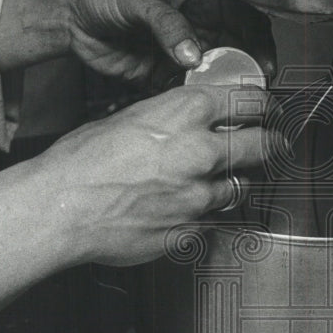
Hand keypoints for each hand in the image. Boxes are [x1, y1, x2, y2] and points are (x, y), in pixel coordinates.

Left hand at [0, 0, 274, 82]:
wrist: (70, 17)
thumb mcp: (139, 0)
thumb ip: (168, 25)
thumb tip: (194, 54)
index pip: (244, 18)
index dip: (259, 42)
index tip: (264, 66)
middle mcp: (198, 26)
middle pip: (237, 51)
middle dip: (245, 72)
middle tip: (252, 93)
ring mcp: (183, 53)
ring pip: (216, 75)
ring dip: (223, 91)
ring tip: (231, 107)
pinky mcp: (166, 75)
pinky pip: (189, 91)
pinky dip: (195, 101)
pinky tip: (200, 111)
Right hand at [0, 83, 268, 308]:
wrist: (60, 208)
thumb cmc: (81, 162)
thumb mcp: (128, 118)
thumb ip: (169, 118)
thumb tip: (189, 121)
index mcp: (186, 112)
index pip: (250, 101)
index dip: (263, 106)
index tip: (266, 111)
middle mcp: (201, 151)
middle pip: (263, 145)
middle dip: (270, 145)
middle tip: (272, 146)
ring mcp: (199, 196)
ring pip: (241, 187)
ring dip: (233, 184)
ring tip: (216, 182)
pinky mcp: (191, 231)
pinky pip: (212, 222)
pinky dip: (204, 216)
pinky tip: (185, 210)